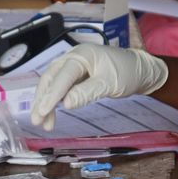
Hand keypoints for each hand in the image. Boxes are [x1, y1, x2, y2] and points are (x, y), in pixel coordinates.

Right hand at [29, 44, 169, 128]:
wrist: (140, 70)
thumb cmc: (127, 72)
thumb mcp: (109, 83)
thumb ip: (87, 92)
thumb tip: (66, 104)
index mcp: (82, 55)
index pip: (62, 75)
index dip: (51, 94)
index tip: (43, 111)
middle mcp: (73, 57)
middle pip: (51, 78)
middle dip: (42, 100)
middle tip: (37, 120)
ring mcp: (73, 66)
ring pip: (52, 84)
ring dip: (46, 103)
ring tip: (44, 123)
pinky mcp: (75, 76)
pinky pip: (60, 87)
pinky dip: (54, 101)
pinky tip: (52, 114)